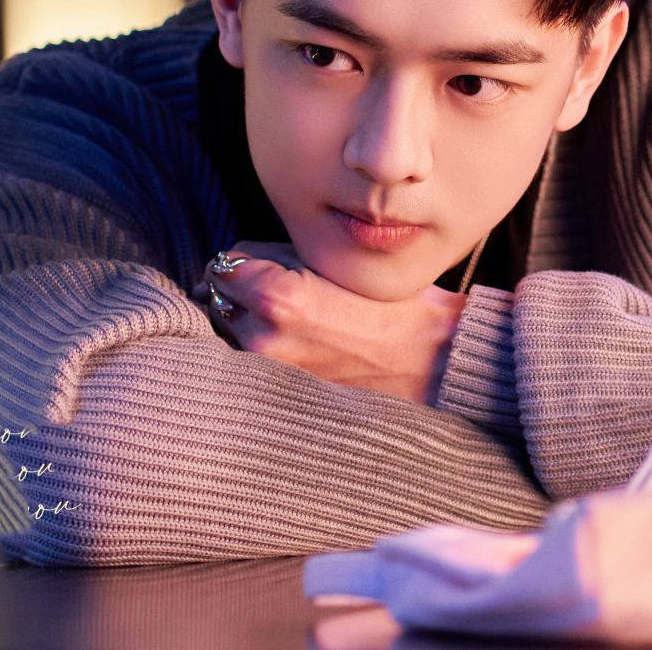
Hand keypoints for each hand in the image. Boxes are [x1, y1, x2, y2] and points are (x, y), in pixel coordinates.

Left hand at [206, 241, 467, 405]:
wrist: (431, 364)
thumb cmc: (393, 309)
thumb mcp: (335, 263)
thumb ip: (280, 257)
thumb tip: (236, 262)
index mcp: (277, 296)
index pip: (225, 264)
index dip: (247, 260)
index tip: (267, 263)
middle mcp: (263, 338)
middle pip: (220, 300)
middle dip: (242, 292)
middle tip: (282, 292)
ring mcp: (268, 372)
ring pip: (231, 332)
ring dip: (248, 322)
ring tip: (293, 323)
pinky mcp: (278, 395)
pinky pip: (249, 361)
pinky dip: (261, 350)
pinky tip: (296, 346)